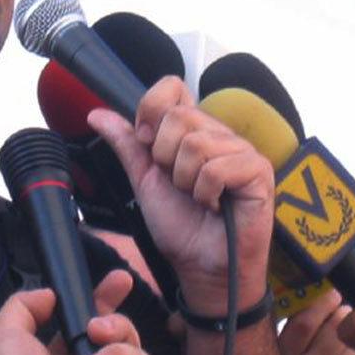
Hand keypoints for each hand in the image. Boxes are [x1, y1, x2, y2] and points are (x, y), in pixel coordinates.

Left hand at [88, 78, 274, 314]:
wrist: (201, 267)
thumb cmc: (181, 227)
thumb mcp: (145, 181)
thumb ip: (126, 145)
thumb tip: (97, 114)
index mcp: (194, 130)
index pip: (172, 87)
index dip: (152, 113)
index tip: (148, 145)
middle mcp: (219, 134)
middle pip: (179, 117)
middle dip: (166, 159)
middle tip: (179, 185)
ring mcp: (242, 150)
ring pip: (196, 144)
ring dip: (186, 181)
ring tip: (199, 198)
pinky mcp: (258, 170)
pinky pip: (217, 168)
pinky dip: (206, 194)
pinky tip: (216, 205)